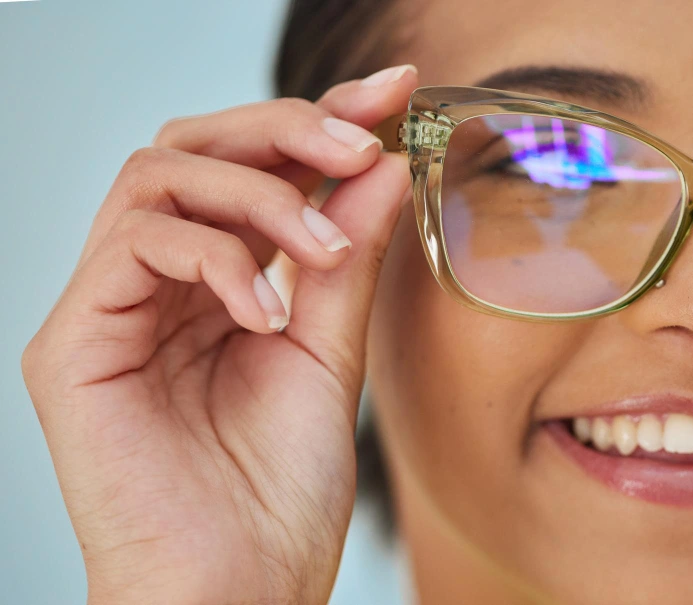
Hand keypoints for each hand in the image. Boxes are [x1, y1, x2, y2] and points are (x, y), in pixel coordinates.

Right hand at [21, 65, 416, 604]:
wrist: (238, 592)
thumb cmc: (278, 492)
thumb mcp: (331, 353)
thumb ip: (346, 260)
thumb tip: (380, 165)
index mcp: (214, 286)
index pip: (253, 170)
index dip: (319, 118)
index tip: (392, 90)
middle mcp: (155, 285)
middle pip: (194, 146)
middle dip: (285, 128)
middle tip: (361, 141)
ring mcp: (108, 309)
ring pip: (158, 175)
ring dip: (257, 193)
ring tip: (323, 251)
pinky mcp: (72, 344)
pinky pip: (134, 244)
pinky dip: (215, 258)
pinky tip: (266, 311)